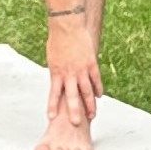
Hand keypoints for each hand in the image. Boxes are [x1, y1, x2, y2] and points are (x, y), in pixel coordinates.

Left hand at [43, 11, 101, 125]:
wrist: (67, 26)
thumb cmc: (57, 41)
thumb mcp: (52, 59)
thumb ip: (57, 72)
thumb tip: (58, 82)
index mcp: (56, 72)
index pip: (54, 94)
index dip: (52, 106)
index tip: (51, 118)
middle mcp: (69, 74)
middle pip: (72, 96)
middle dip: (74, 111)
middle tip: (76, 123)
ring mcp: (82, 69)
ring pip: (87, 91)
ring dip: (90, 104)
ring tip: (92, 115)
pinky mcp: (91, 64)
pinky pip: (95, 80)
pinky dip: (98, 89)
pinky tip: (99, 97)